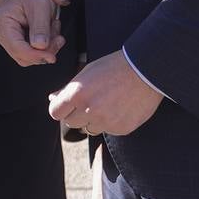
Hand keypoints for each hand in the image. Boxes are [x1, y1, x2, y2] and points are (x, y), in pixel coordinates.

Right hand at [0, 0, 64, 64]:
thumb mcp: (41, 7)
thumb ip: (40, 28)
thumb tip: (40, 47)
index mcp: (2, 21)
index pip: (17, 48)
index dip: (36, 55)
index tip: (52, 56)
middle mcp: (2, 30)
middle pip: (23, 56)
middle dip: (43, 51)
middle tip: (58, 38)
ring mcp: (9, 36)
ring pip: (29, 56)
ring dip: (46, 48)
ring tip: (54, 28)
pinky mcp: (18, 38)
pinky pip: (32, 51)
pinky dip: (45, 45)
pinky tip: (50, 31)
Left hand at [48, 49, 162, 136]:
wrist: (144, 72)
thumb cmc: (113, 67)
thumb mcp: (86, 72)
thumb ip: (68, 89)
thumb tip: (53, 98)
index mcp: (77, 94)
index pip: (55, 112)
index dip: (59, 108)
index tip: (65, 105)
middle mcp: (89, 110)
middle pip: (70, 122)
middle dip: (76, 114)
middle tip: (88, 102)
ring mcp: (106, 122)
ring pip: (89, 128)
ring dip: (92, 120)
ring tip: (105, 103)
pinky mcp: (120, 129)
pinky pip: (107, 131)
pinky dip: (109, 123)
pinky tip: (118, 108)